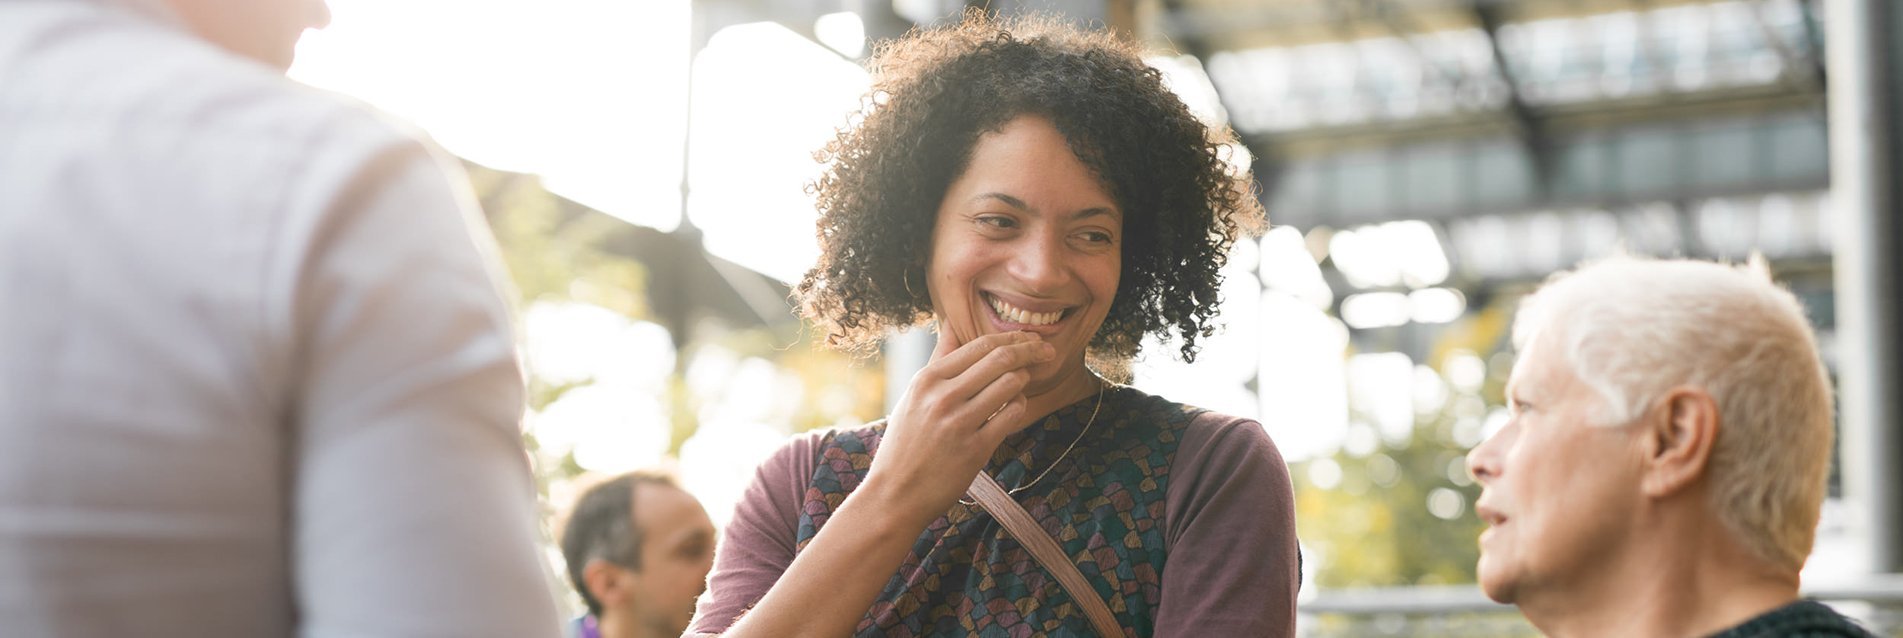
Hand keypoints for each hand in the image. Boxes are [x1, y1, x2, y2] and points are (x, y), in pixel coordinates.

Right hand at [863, 331, 1054, 522]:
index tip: (1028, 338)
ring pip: (1011, 384)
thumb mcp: (913, 396)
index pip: (980, 345)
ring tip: (1024, 382)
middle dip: (1031, 350)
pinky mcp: (975, 449)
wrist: (894, 494)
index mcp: (927, 379)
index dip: (1012, 337)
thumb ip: (937, 360)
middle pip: (1001, 359)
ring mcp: (959, 423)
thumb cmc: (906, 442)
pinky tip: (1013, 407)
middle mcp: (942, 397)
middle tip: (1047, 351)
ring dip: (1024, 379)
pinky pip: (1012, 415)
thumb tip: (952, 323)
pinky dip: (1019, 406)